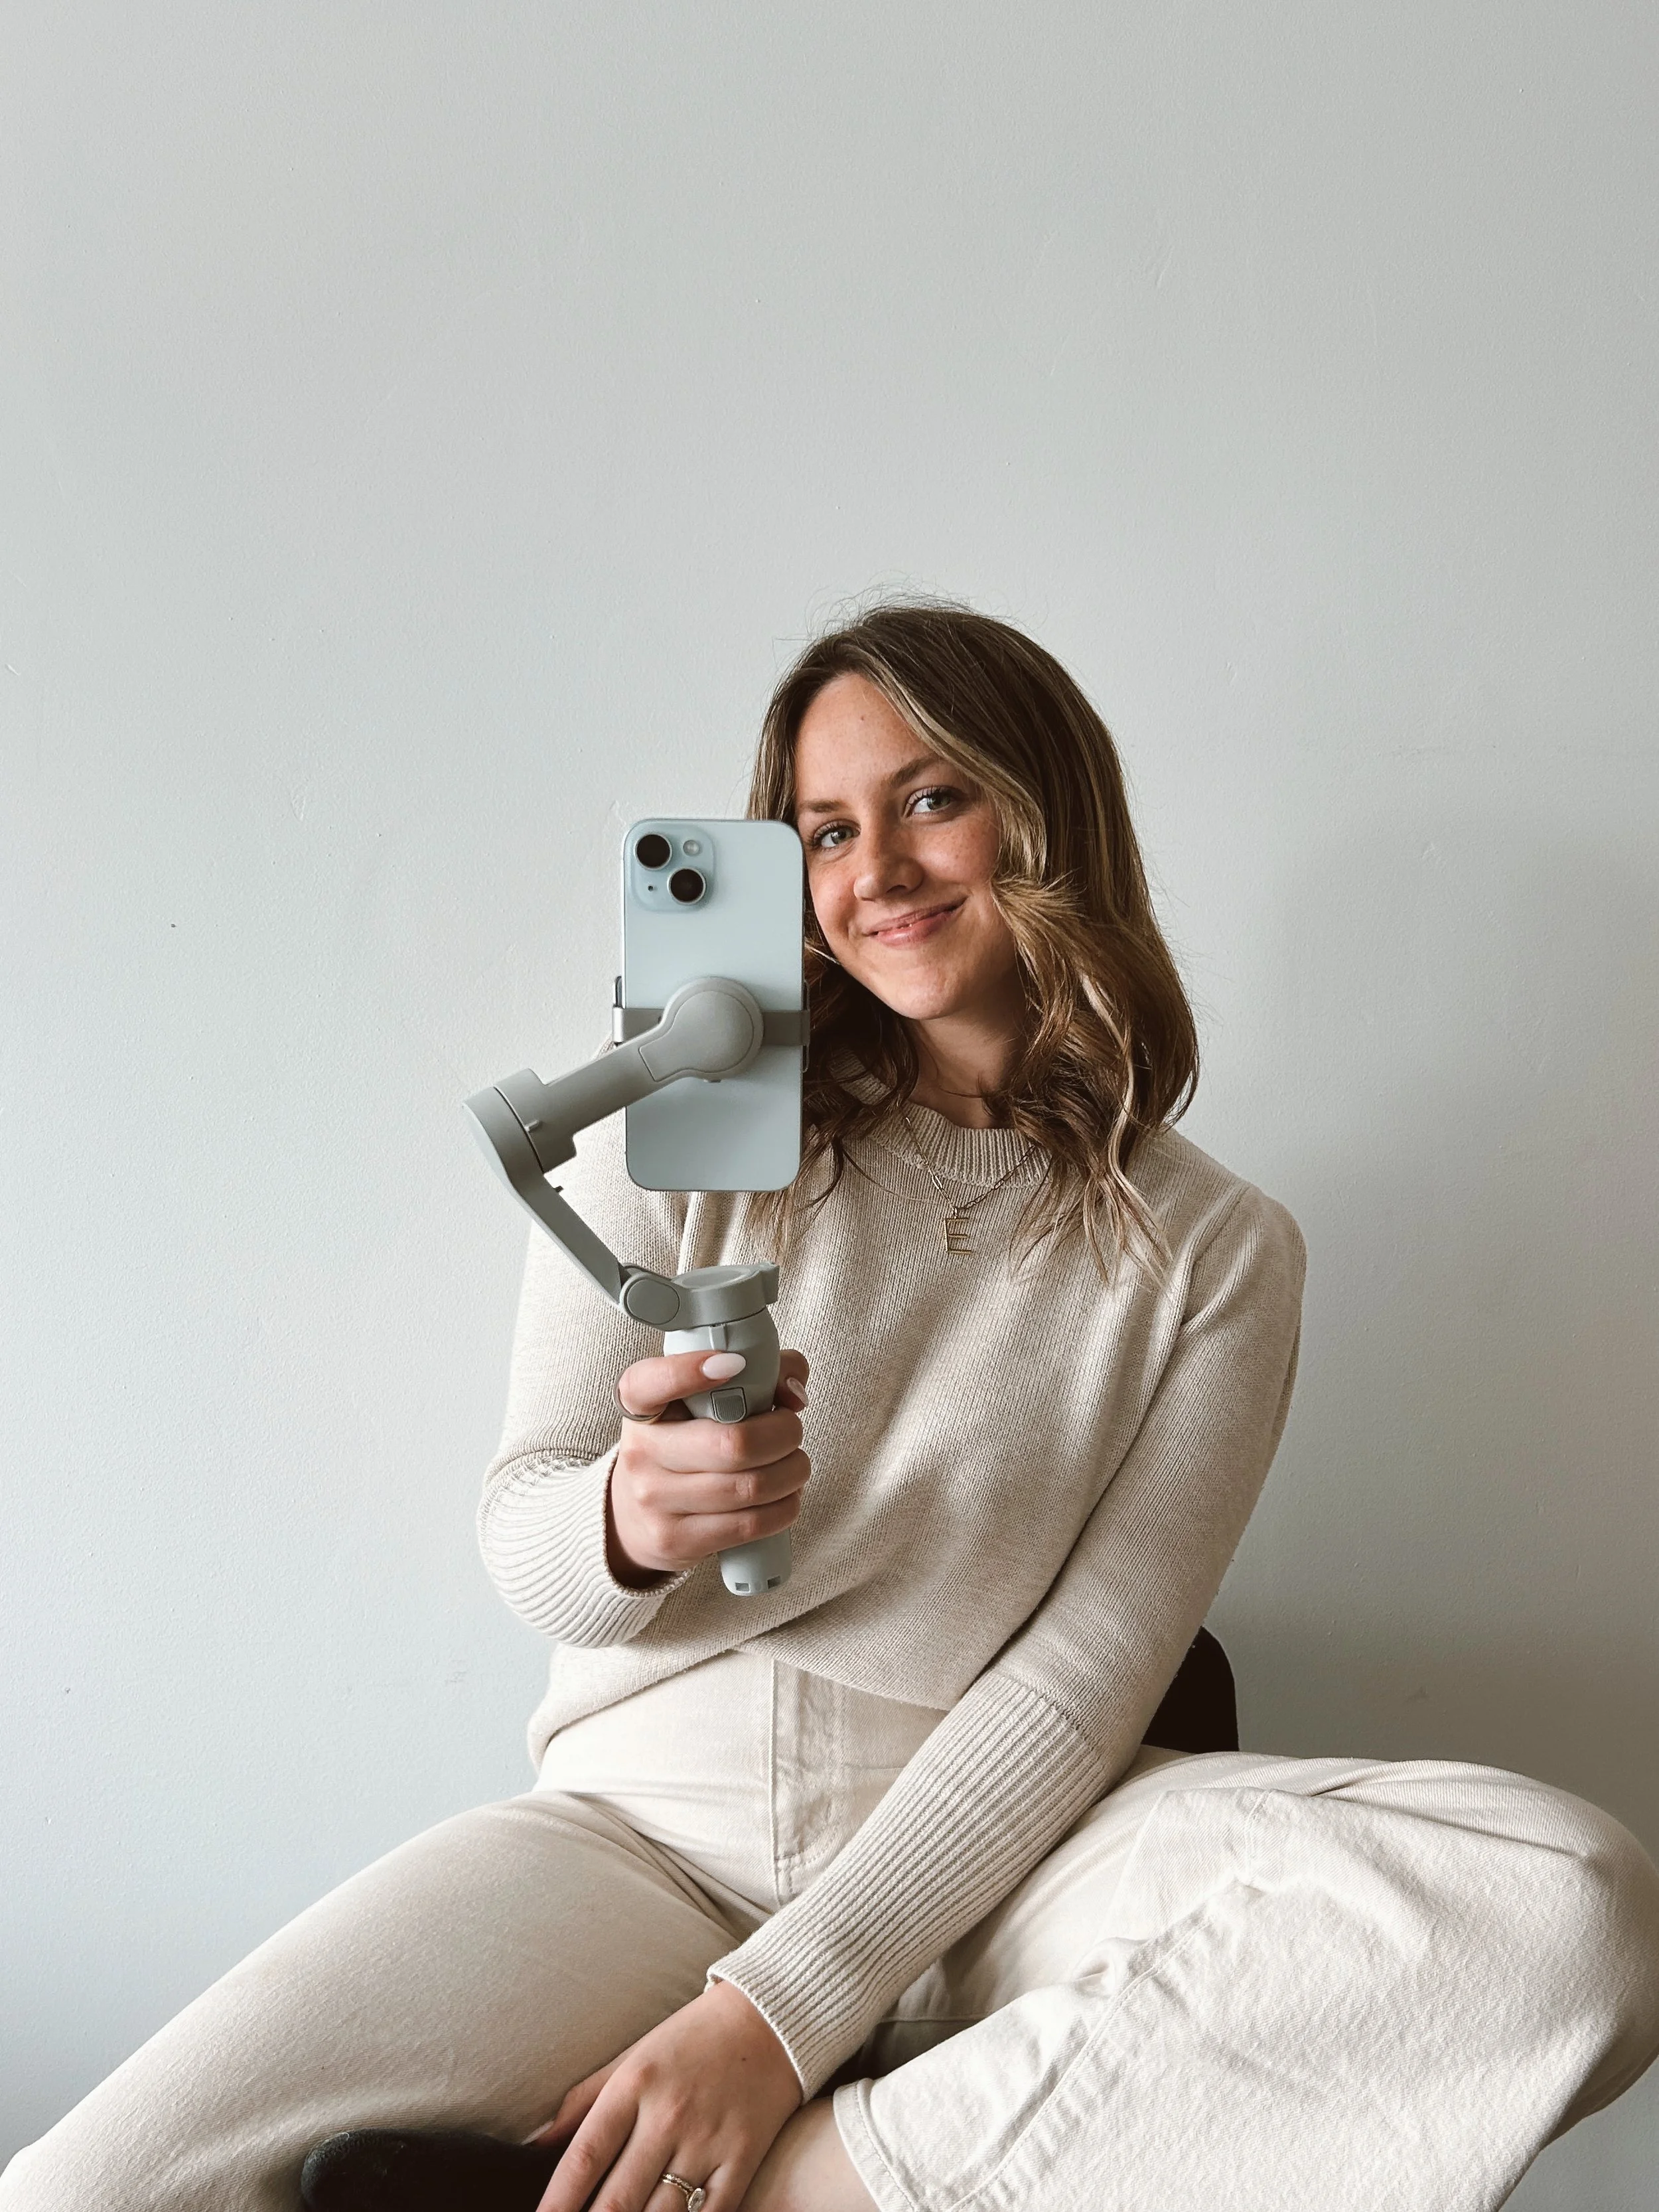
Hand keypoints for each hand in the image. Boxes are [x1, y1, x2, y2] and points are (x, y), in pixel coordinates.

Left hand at [530, 1978, 802, 2211]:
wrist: (771, 2017)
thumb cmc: (691, 2038)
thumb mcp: (633, 2055)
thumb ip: (584, 2099)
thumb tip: (537, 2143)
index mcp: (634, 2085)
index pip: (584, 2159)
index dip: (556, 2204)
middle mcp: (668, 2115)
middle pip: (617, 2199)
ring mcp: (708, 2141)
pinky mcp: (743, 2158)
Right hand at [607, 1348, 810, 1586]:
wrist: (634, 1517)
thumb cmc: (682, 1444)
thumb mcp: (695, 1402)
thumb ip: (754, 1374)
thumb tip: (794, 1391)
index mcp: (638, 1404)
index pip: (649, 1382)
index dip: (689, 1370)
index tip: (734, 1364)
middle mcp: (640, 1450)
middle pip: (733, 1443)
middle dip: (784, 1434)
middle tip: (791, 1429)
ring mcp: (654, 1499)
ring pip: (750, 1486)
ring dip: (793, 1472)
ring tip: (793, 1464)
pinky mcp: (676, 1539)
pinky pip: (750, 1525)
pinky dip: (784, 1507)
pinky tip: (786, 1496)